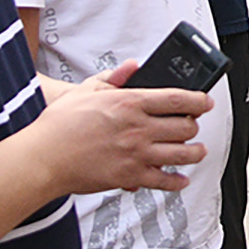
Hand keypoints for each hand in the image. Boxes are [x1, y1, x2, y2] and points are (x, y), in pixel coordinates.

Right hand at [36, 65, 206, 195]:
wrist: (43, 157)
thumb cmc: (59, 124)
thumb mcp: (86, 89)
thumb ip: (113, 77)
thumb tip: (132, 66)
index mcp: (129, 102)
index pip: (177, 99)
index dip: (198, 100)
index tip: (205, 102)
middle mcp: (138, 128)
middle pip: (184, 127)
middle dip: (194, 126)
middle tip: (193, 126)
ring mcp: (136, 154)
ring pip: (181, 155)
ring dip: (195, 153)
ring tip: (198, 151)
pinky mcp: (130, 176)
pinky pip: (163, 181)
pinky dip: (177, 182)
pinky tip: (181, 179)